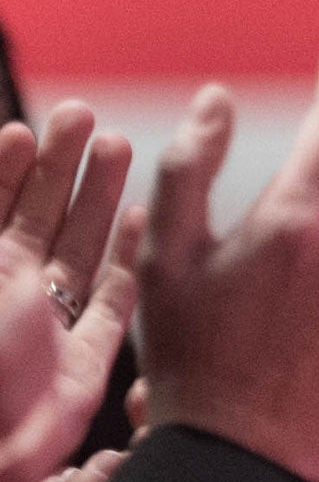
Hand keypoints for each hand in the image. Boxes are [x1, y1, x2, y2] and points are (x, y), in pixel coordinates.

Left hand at [0, 103, 139, 481]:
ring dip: (97, 197)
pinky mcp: (84, 364)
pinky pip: (112, 304)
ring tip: (118, 146)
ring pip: (77, 248)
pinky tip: (141, 221)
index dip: (5, 164)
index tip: (28, 126)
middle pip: (37, 215)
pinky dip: (127, 261)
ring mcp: (46, 326)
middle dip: (59, 164)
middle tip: (85, 117)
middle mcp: (6, 295)